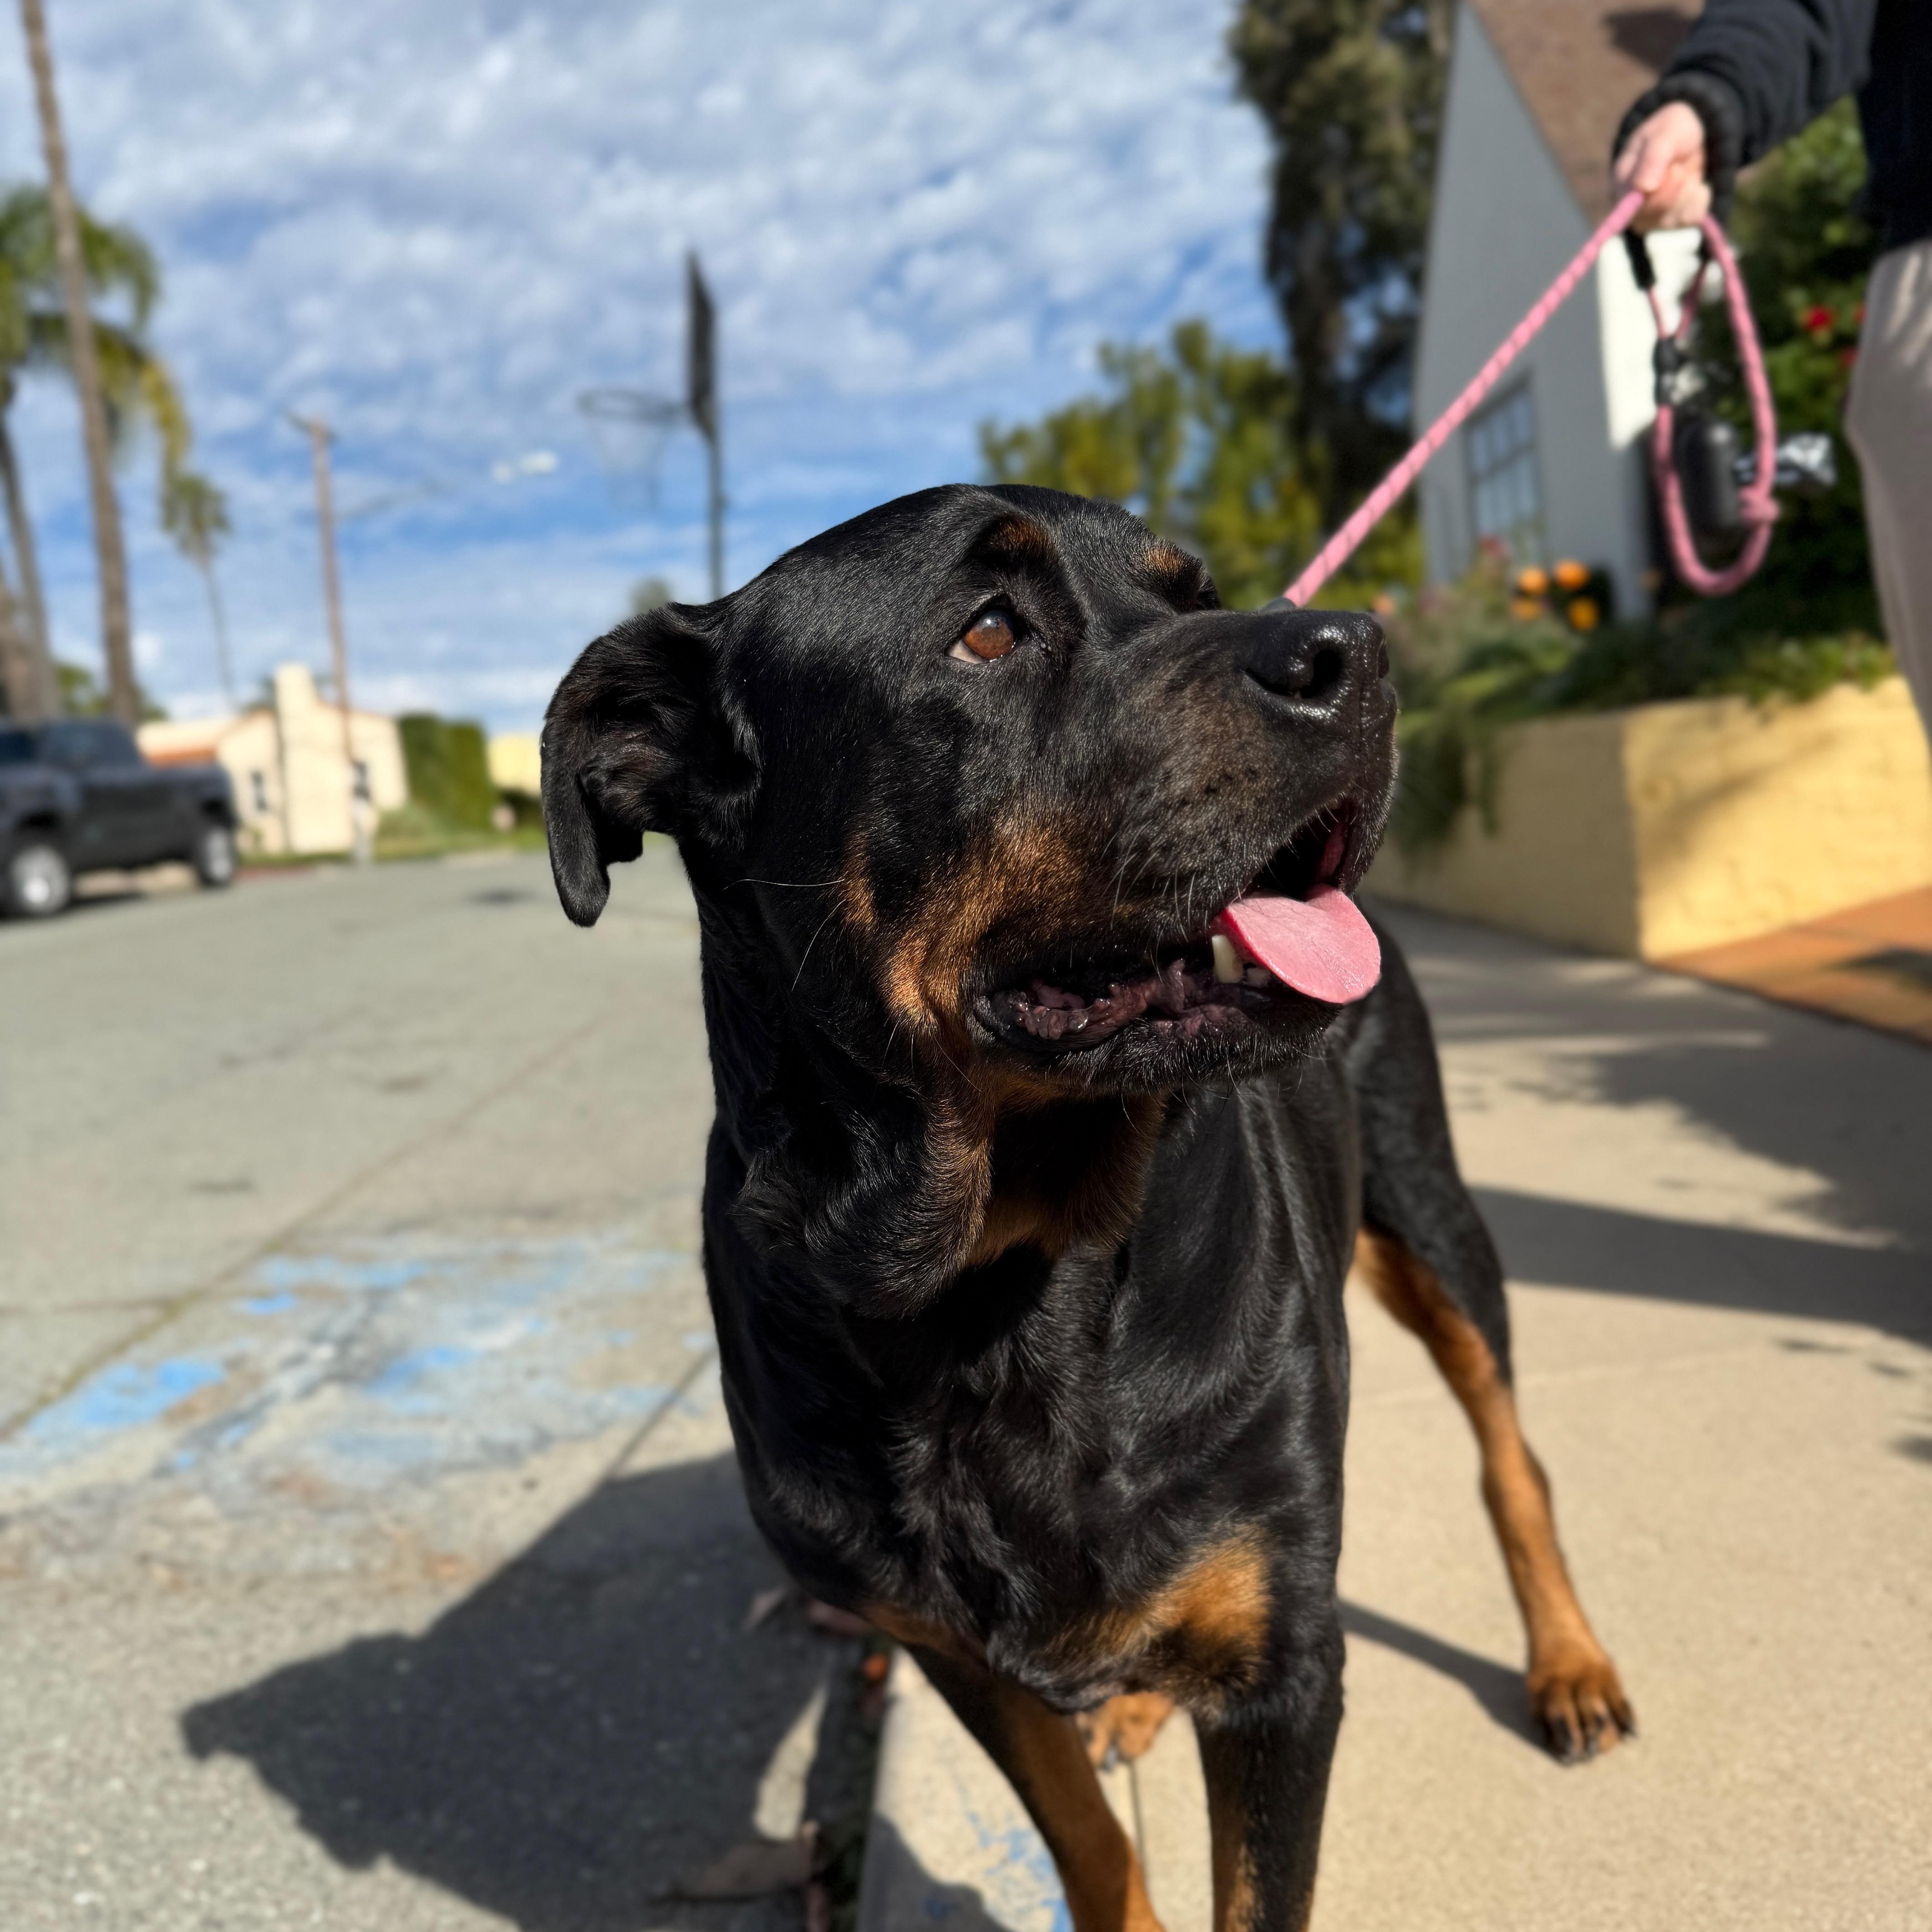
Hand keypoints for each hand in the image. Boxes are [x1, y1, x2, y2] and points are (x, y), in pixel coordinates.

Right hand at [1612, 102, 1710, 231]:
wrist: (1693, 133)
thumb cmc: (1672, 130)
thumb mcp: (1665, 133)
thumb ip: (1653, 157)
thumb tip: (1644, 188)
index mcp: (1623, 182)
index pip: (1633, 206)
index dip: (1658, 193)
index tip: (1676, 169)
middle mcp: (1634, 205)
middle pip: (1654, 217)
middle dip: (1676, 190)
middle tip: (1680, 167)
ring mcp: (1654, 217)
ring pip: (1673, 220)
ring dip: (1688, 193)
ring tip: (1686, 172)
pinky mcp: (1675, 219)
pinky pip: (1692, 219)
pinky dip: (1700, 199)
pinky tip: (1696, 184)